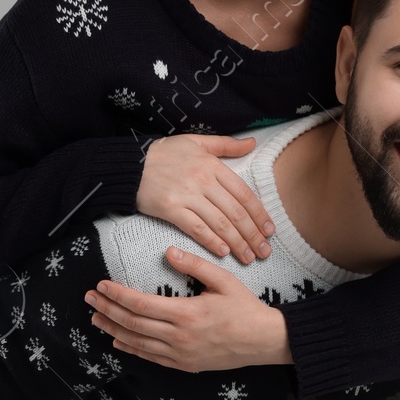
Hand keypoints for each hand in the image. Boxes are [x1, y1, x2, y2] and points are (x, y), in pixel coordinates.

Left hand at [86, 247, 292, 371]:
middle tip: (89, 299)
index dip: (117, 295)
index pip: (140, 303)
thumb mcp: (223, 280)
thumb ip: (195, 265)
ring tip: (95, 319)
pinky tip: (118, 342)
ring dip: (113, 330)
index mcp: (186, 314)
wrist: (263, 341)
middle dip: (107, 310)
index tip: (101, 285)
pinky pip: (151, 358)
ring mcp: (180, 354)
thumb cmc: (245, 308)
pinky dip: (131, 349)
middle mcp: (178, 337)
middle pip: (132, 323)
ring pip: (137, 343)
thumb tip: (168, 251)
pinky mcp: (184, 364)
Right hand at [135, 133, 273, 265]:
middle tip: (264, 252)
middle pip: (235, 212)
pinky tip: (223, 252)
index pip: (243, 194)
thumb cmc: (165, 153)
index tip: (269, 231)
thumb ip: (226, 145)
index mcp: (212, 165)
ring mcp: (187, 195)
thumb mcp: (197, 142)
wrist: (130, 164)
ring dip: (236, 243)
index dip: (259, 214)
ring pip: (219, 223)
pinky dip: (211, 241)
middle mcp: (203, 180)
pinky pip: (196, 228)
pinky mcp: (171, 208)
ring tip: (248, 257)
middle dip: (253, 235)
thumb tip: (252, 142)